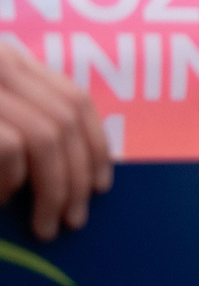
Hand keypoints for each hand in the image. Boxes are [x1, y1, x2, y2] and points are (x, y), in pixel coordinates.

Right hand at [0, 39, 109, 238]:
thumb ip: (27, 119)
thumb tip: (79, 172)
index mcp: (12, 60)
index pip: (75, 99)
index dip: (96, 143)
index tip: (102, 184)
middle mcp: (2, 63)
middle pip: (67, 119)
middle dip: (79, 174)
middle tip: (76, 218)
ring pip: (46, 137)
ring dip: (52, 188)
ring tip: (45, 224)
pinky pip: (10, 150)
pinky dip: (10, 183)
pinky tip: (0, 202)